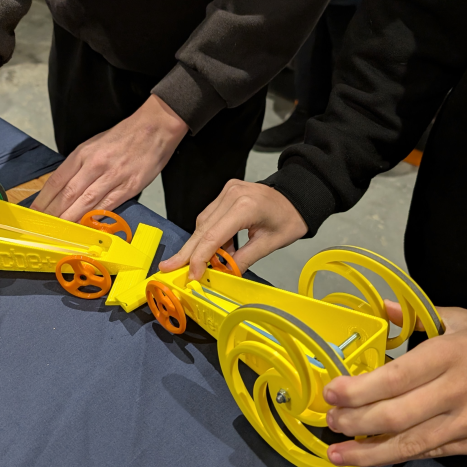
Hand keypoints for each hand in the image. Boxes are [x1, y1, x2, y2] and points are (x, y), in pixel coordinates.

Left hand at [31, 95, 187, 220]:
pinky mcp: (130, 186)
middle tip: (44, 227)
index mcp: (83, 154)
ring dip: (71, 219)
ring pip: (86, 202)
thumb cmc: (123, 137)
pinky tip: (87, 226)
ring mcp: (113, 176)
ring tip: (60, 231)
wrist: (154, 128)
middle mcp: (95, 165)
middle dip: (53, 213)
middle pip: (68, 194)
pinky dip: (97, 217)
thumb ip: (79, 165)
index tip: (35, 212)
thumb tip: (64, 188)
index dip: (44, 199)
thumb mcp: (94, 145)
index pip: (57, 181)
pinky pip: (109, 205)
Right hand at [160, 180, 307, 279]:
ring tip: (197, 266)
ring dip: (199, 245)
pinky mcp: (226, 192)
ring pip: (203, 222)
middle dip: (186, 252)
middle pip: (202, 228)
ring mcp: (227, 191)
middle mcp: (231, 195)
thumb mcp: (270, 244)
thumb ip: (244, 259)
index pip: (213, 235)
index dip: (199, 257)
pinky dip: (209, 234)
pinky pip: (210, 216)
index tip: (191, 275)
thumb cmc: (290, 219)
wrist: (298, 195)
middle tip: (167, 268)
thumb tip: (222, 275)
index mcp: (245, 206)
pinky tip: (215, 251)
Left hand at [323, 301, 466, 466]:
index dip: (358, 391)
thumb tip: (379, 309)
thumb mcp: (459, 317)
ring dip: (369, 451)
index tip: (330, 394)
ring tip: (339, 453)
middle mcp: (455, 392)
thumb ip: (414, 316)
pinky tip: (378, 454)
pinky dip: (402, 454)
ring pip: (410, 444)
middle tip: (329, 422)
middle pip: (395, 416)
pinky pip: (433, 452)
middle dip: (354, 422)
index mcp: (447, 355)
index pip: (393, 378)